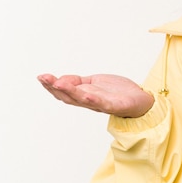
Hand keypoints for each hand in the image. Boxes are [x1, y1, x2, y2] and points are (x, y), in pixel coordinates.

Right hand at [37, 73, 154, 117]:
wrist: (140, 100)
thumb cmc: (116, 92)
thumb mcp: (94, 83)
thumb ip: (78, 82)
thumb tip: (60, 80)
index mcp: (84, 96)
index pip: (64, 92)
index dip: (51, 86)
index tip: (41, 77)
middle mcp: (90, 102)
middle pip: (69, 97)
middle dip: (55, 88)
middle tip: (44, 78)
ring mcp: (102, 104)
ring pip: (82, 100)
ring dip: (70, 92)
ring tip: (58, 84)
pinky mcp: (115, 106)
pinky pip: (103, 104)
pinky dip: (94, 101)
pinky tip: (86, 95)